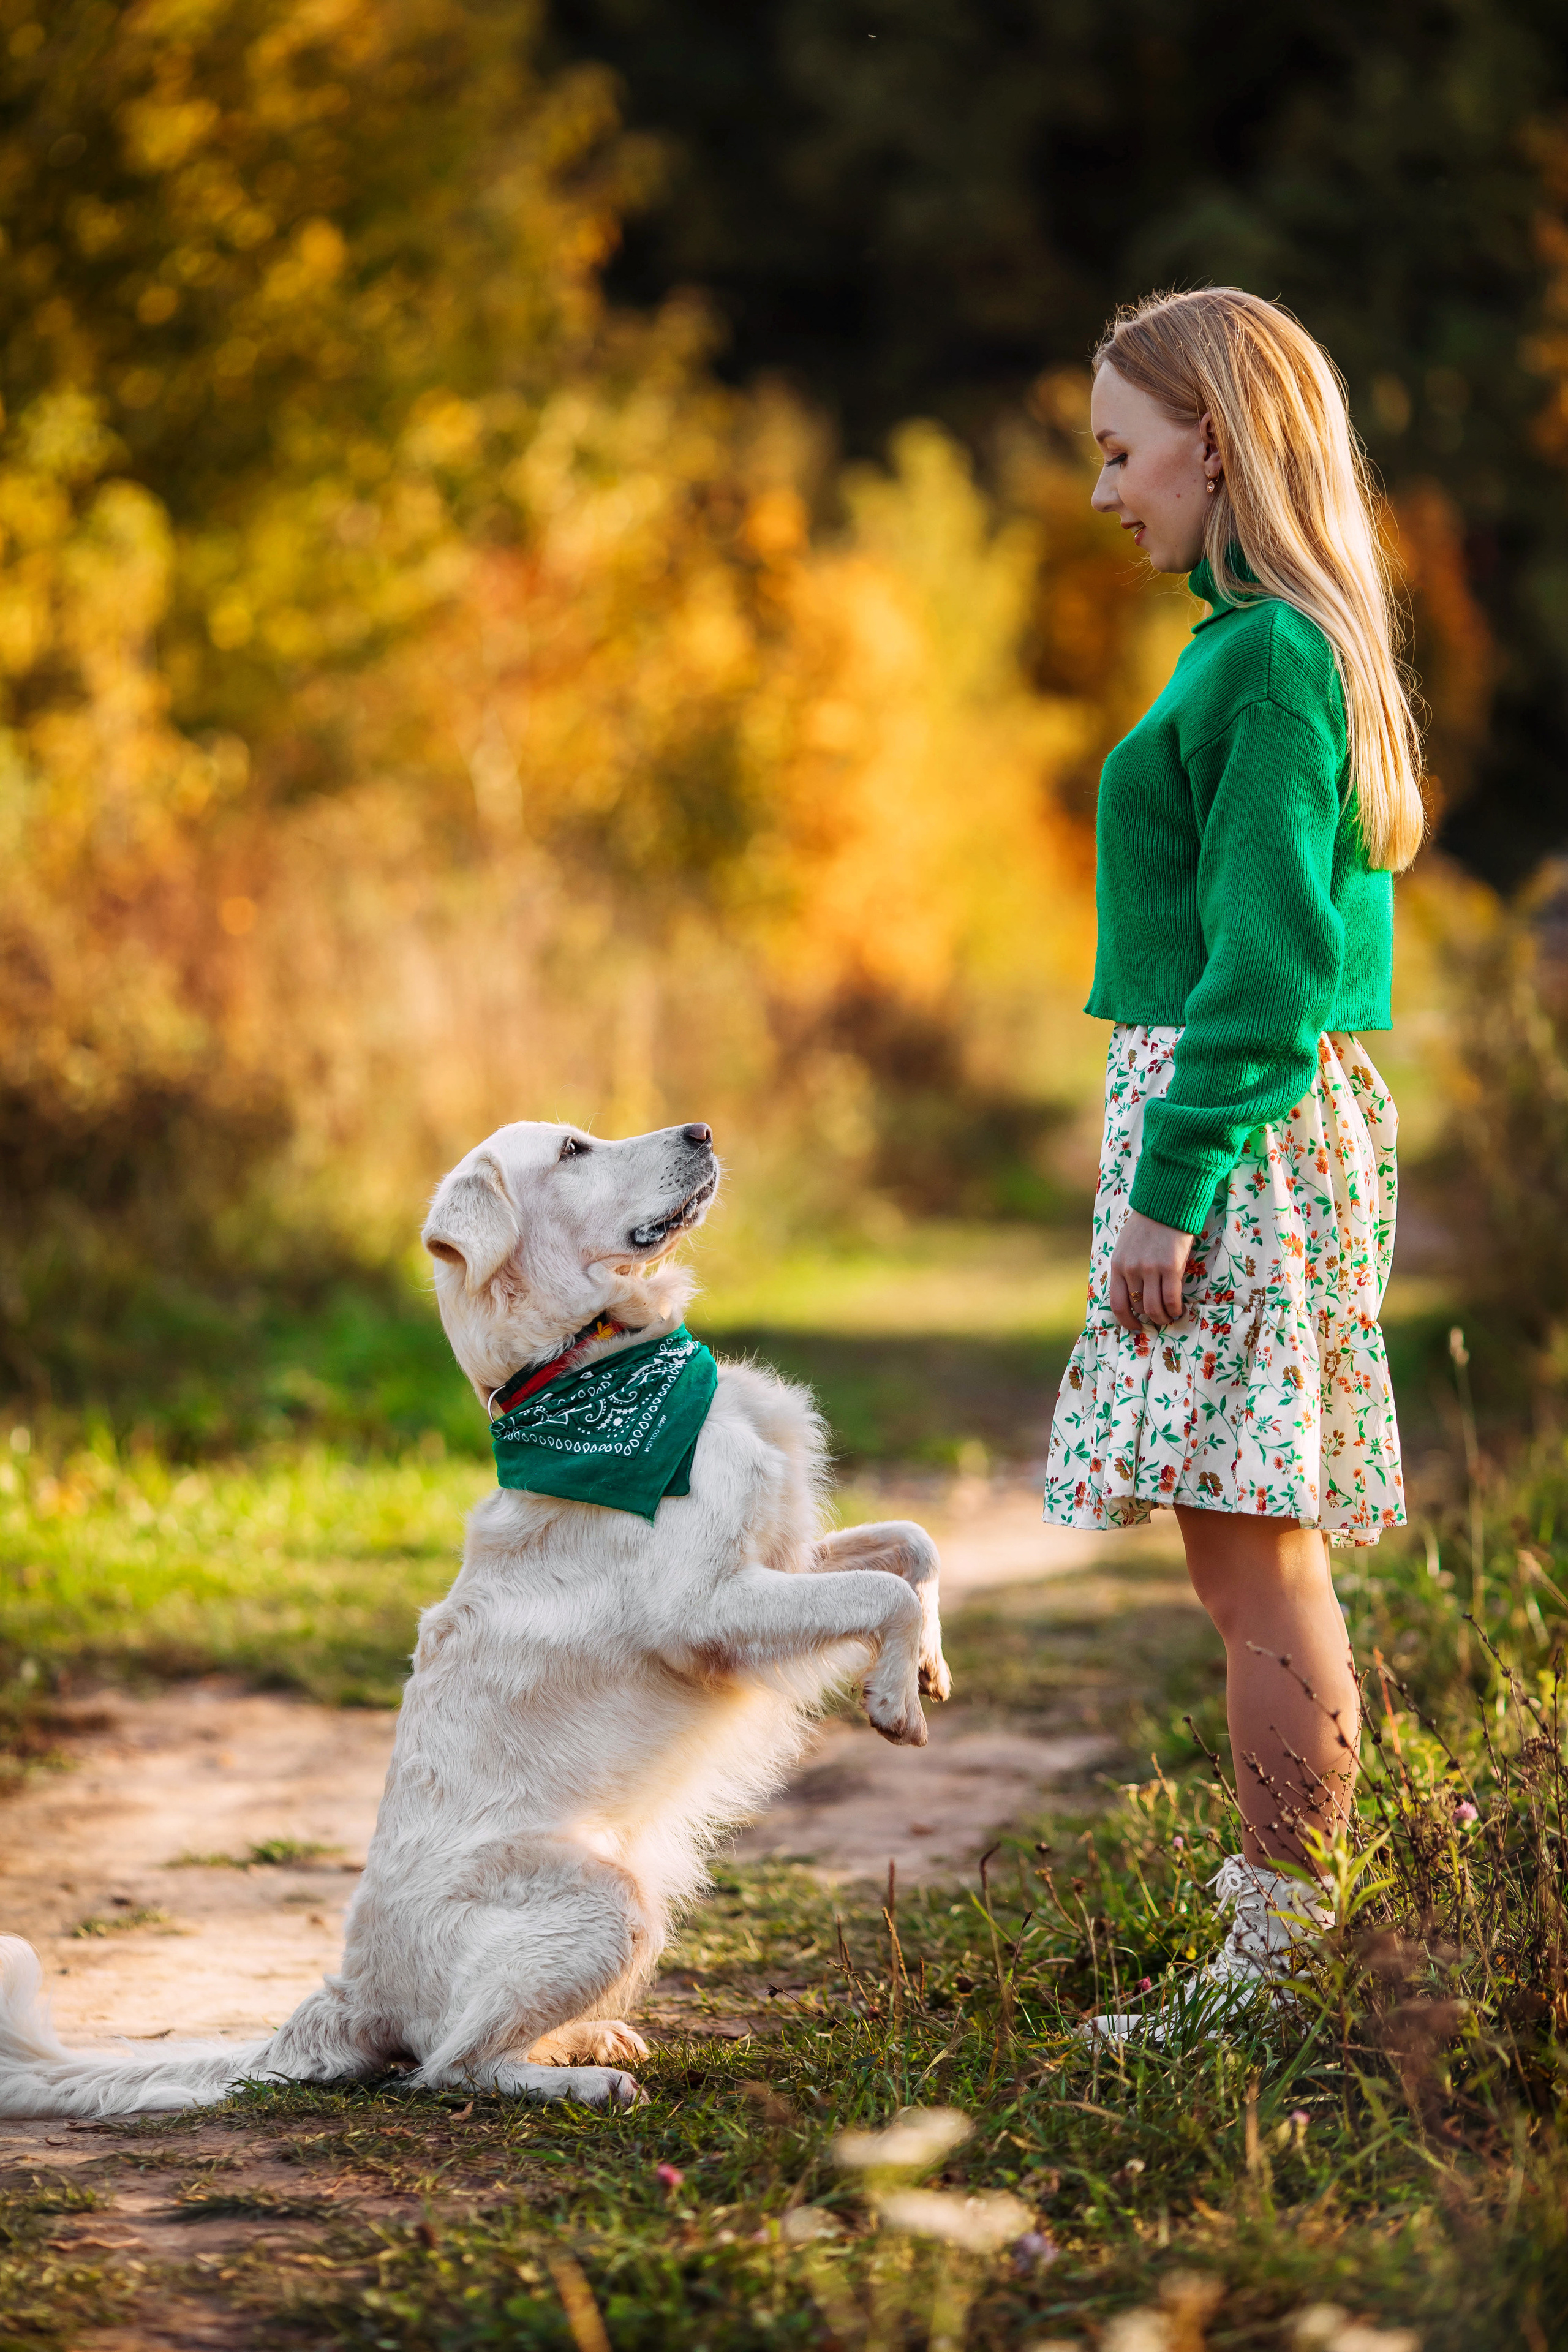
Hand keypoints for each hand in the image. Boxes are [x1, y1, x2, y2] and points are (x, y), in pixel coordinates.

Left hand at [1109, 1210, 1194, 1331]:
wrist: (1164, 1206)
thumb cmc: (1146, 1227)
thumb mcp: (1125, 1248)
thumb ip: (1126, 1270)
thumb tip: (1133, 1296)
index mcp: (1117, 1266)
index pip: (1117, 1303)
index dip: (1126, 1320)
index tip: (1135, 1327)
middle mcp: (1131, 1270)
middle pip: (1138, 1307)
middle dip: (1150, 1317)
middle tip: (1160, 1318)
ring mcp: (1150, 1269)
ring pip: (1154, 1307)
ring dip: (1164, 1317)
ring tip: (1170, 1317)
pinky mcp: (1170, 1267)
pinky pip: (1171, 1299)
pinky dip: (1175, 1309)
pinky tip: (1179, 1310)